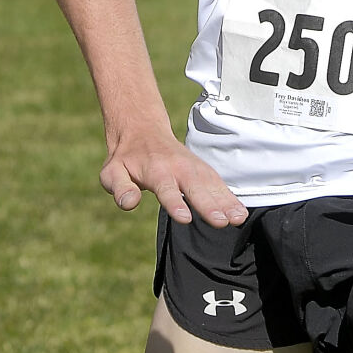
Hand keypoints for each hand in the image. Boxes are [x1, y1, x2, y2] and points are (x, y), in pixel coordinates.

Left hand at [99, 127, 247, 227]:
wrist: (142, 131)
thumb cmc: (125, 159)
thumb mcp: (112, 172)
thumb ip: (120, 188)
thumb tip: (128, 203)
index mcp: (154, 170)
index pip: (165, 188)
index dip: (174, 203)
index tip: (185, 218)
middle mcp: (178, 167)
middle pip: (194, 187)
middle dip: (208, 205)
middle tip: (221, 222)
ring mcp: (193, 167)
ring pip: (211, 185)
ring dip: (225, 202)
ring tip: (238, 219)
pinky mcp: (202, 170)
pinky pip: (218, 184)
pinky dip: (230, 197)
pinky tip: (240, 213)